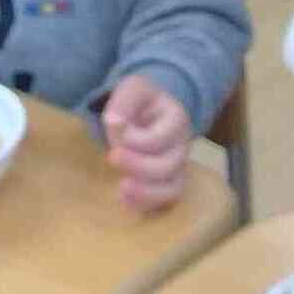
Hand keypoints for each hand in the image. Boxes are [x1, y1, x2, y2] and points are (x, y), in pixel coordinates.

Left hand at [101, 74, 191, 211]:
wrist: (148, 113)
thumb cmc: (141, 102)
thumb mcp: (133, 89)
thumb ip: (124, 101)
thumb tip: (114, 122)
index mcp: (177, 120)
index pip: (161, 137)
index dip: (136, 140)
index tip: (113, 129)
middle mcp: (181, 147)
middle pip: (169, 165)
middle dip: (139, 166)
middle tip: (112, 156)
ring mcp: (177, 168)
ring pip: (172, 189)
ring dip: (146, 192)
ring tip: (122, 187)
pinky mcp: (167, 183)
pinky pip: (165, 202)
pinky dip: (146, 204)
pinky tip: (124, 198)